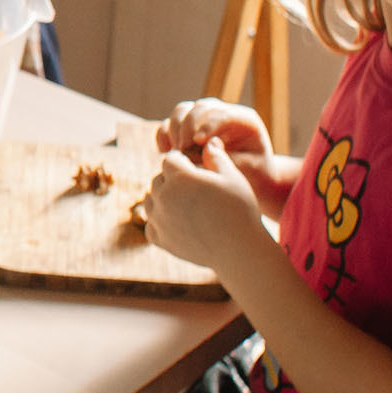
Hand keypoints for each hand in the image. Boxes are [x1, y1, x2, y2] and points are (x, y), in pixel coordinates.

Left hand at [141, 138, 268, 272]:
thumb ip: (216, 157)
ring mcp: (159, 219)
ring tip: (186, 205)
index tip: (195, 168)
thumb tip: (207, 141)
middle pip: (159, 179)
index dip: (182, 161)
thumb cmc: (240, 211)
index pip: (170, 159)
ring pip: (151, 200)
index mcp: (180, 177)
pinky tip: (178, 223)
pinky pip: (151, 224)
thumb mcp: (233, 177)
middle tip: (193, 189)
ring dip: (163, 199)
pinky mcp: (160, 239)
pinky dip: (160, 223)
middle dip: (173, 180)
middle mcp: (164, 196)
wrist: (240, 251)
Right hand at [156, 98, 297, 216]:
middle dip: (187, 127)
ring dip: (174, 129)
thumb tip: (195, 152)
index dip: (208, 125)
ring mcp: (204, 119)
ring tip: (176, 152)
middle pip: (198, 108)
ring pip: (182, 111)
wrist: (253, 180)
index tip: (198, 142)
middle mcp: (222, 113)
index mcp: (244, 119)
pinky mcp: (189, 129)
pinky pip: (170, 124)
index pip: (221, 113)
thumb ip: (223, 158)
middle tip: (183, 149)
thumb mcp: (247, 167)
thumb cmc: (254, 174)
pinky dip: (164, 135)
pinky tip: (165, 151)